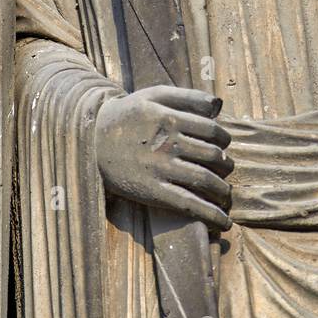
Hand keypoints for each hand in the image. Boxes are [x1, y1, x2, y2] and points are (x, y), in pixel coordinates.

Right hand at [95, 84, 232, 230]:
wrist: (91, 140)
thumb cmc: (128, 115)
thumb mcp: (153, 96)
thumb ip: (188, 97)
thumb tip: (219, 105)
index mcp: (170, 117)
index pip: (212, 130)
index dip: (224, 139)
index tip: (223, 146)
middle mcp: (168, 143)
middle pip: (213, 156)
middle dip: (226, 166)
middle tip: (226, 170)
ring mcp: (160, 168)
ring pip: (205, 180)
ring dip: (223, 191)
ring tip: (225, 195)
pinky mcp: (152, 191)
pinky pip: (189, 204)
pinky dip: (211, 214)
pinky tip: (224, 221)